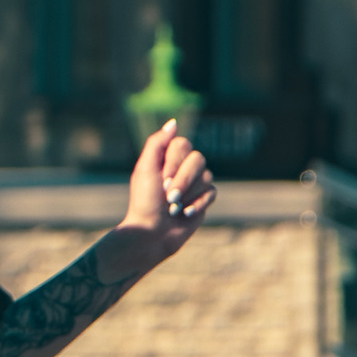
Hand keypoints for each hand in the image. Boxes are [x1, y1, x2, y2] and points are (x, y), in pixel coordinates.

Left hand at [104, 120, 214, 279]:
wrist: (152, 233)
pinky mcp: (204, 198)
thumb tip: (174, 123)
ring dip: (188, 194)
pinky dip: (197, 204)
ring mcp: (195, 182)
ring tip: (173, 207)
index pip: (183, 144)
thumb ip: (156, 143)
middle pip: (198, 159)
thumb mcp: (145, 169)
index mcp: (166, 157)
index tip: (161, 181)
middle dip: (182, 181)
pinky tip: (184, 214)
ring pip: (207, 176)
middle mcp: (182, 166)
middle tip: (168, 196)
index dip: (174, 163)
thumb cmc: (145, 201)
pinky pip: (212, 192)